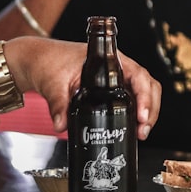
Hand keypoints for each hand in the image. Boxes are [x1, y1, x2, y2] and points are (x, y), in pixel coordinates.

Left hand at [2, 37, 161, 139]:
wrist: (40, 60)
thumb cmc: (49, 61)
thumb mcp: (53, 83)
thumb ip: (58, 104)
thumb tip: (61, 125)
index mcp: (109, 59)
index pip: (139, 76)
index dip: (145, 97)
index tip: (141, 116)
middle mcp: (118, 67)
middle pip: (148, 85)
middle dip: (151, 109)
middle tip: (143, 130)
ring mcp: (116, 77)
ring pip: (144, 91)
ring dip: (147, 112)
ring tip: (141, 132)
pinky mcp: (110, 87)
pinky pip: (132, 97)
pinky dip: (137, 111)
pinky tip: (132, 126)